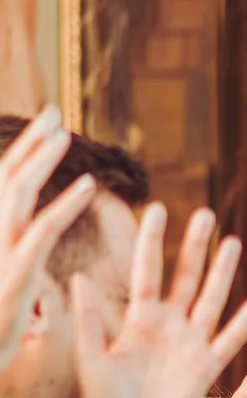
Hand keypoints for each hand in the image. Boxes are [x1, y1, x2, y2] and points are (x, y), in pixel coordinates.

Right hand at [0, 109, 94, 366]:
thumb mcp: (4, 283)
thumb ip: (13, 255)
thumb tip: (25, 244)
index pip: (2, 184)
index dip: (21, 154)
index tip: (43, 128)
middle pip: (7, 177)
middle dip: (30, 144)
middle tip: (53, 114)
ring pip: (19, 192)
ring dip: (42, 160)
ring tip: (65, 134)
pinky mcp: (15, 272)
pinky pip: (42, 230)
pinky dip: (65, 205)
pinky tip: (87, 187)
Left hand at [73, 203, 246, 397]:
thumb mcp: (91, 357)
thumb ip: (89, 319)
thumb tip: (79, 277)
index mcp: (139, 319)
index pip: (147, 270)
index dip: (152, 241)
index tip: (157, 208)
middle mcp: (169, 325)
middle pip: (185, 276)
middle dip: (195, 246)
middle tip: (204, 214)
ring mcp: (191, 343)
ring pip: (211, 298)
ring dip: (222, 272)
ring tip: (232, 241)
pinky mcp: (207, 366)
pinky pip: (230, 338)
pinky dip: (245, 321)